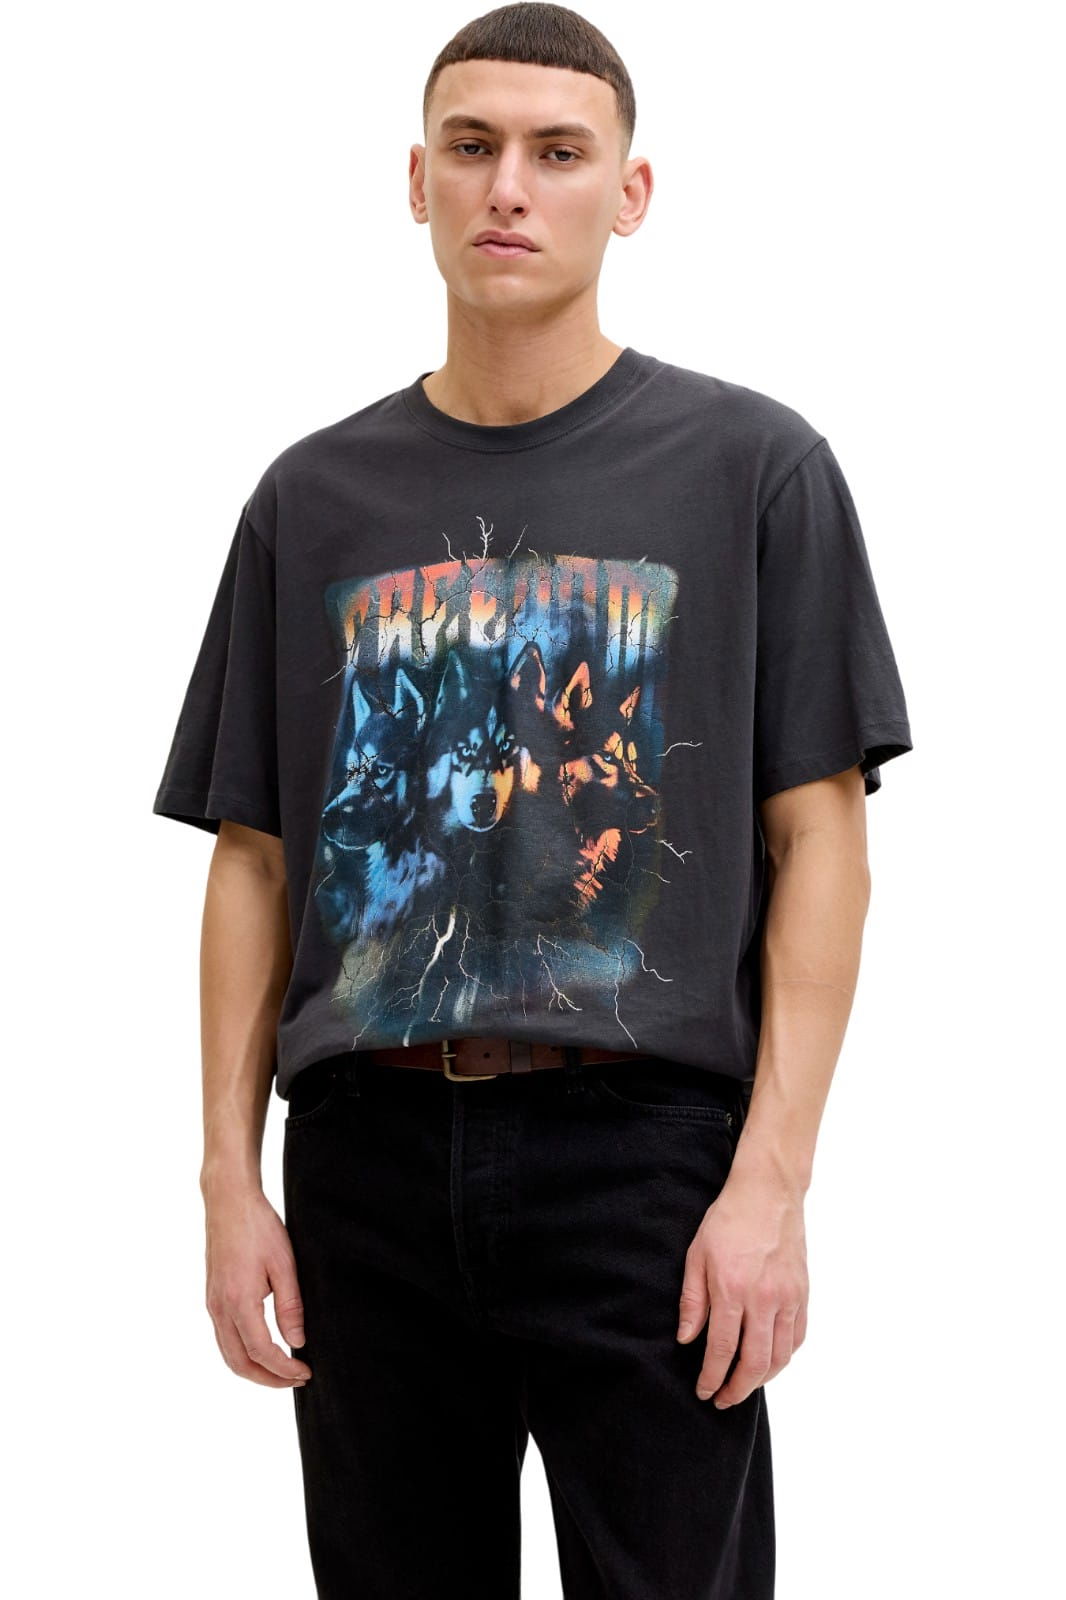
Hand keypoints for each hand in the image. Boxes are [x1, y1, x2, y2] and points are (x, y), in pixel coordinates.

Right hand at [204, 1184, 312, 1387]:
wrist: (228, 1200)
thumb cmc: (258, 1226)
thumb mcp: (284, 1264)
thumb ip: (290, 1306)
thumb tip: (296, 1342)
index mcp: (238, 1301)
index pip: (261, 1352)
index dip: (283, 1369)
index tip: (304, 1373)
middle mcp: (219, 1308)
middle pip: (239, 1363)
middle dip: (268, 1379)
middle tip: (297, 1379)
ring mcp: (212, 1304)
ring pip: (228, 1354)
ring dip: (254, 1370)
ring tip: (282, 1370)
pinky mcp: (212, 1297)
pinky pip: (224, 1338)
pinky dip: (242, 1354)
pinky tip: (262, 1349)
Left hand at [675, 1168, 807, 1405]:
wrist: (769, 1193)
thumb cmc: (728, 1220)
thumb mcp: (697, 1255)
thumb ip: (693, 1300)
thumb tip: (687, 1339)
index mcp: (732, 1289)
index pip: (722, 1349)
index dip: (712, 1377)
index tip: (704, 1391)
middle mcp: (764, 1299)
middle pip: (754, 1363)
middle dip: (737, 1389)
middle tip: (723, 1400)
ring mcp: (788, 1297)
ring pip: (780, 1356)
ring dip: (762, 1380)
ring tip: (744, 1385)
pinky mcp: (803, 1293)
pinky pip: (798, 1337)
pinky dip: (784, 1357)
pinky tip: (770, 1361)